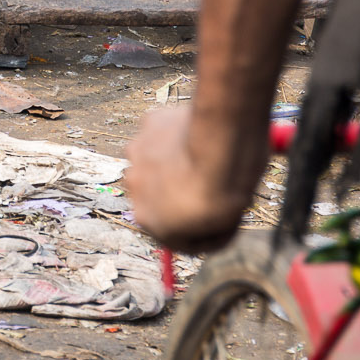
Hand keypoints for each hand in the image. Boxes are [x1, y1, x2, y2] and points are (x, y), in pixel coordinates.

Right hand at [123, 103, 260, 253]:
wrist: (225, 147)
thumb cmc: (225, 192)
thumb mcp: (223, 228)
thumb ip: (210, 234)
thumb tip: (209, 230)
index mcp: (146, 219)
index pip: (170, 229)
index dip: (196, 225)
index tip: (218, 217)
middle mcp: (134, 186)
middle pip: (157, 193)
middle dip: (178, 193)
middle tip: (210, 187)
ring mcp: (138, 152)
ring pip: (155, 161)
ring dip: (173, 163)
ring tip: (205, 160)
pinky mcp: (150, 124)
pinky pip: (163, 135)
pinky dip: (177, 138)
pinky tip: (200, 138)